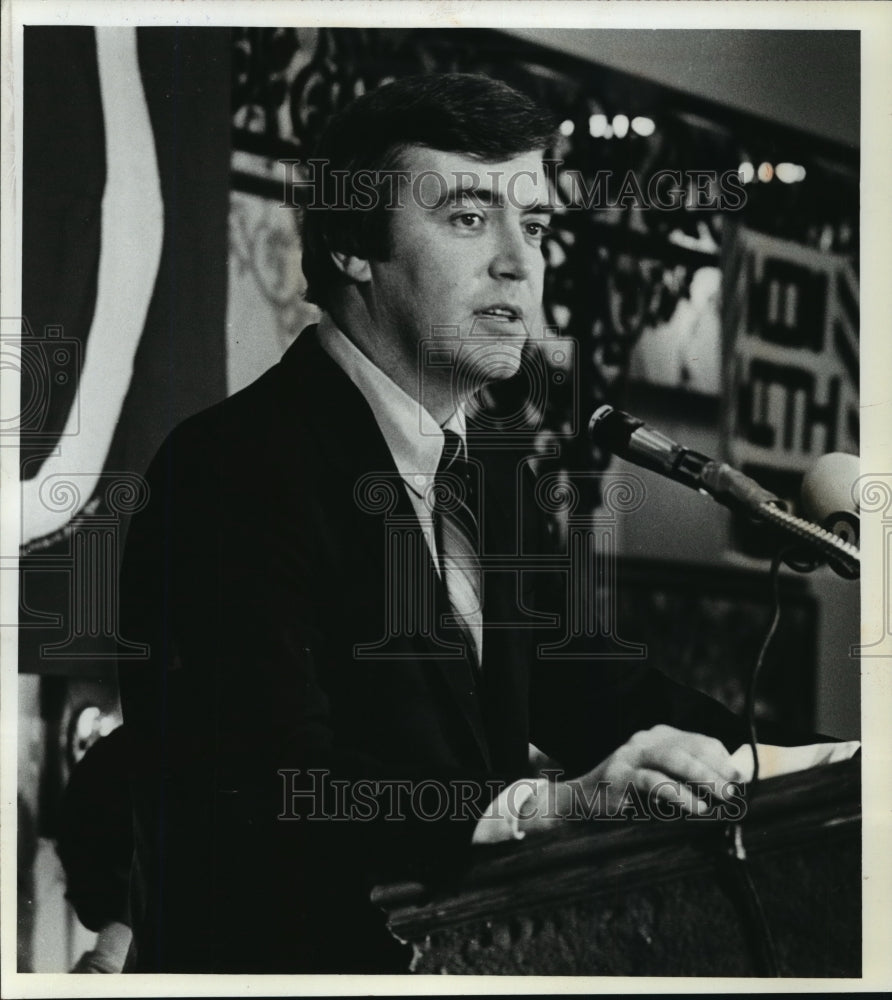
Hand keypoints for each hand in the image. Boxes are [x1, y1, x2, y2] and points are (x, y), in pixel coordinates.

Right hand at [519, 725, 744, 831]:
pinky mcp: (620, 774)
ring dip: (702, 778)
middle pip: (690, 747)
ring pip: (673, 759)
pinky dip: (679, 795)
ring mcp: (630, 755)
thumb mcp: (661, 786)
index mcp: (658, 737)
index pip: (700, 741)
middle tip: (736, 790)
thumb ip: (686, 783)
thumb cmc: (627, 798)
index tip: (742, 780)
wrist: (579, 803)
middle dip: (717, 769)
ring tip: (722, 798)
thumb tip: (728, 792)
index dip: (723, 759)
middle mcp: (645, 739)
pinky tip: (696, 809)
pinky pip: (655, 782)